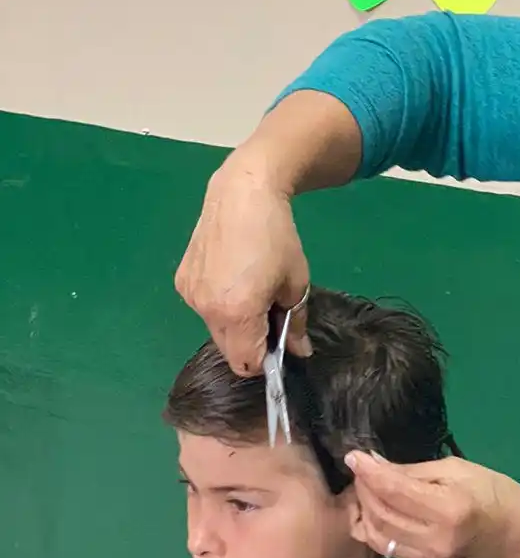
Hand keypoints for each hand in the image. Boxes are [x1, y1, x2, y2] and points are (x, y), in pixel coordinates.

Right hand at [175, 156, 311, 374]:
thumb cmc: (276, 237)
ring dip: (234, 323)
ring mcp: (190, 294)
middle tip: (269, 313)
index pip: (246, 363)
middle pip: (229, 348)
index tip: (278, 345)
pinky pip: (203, 308)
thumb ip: (295, 323)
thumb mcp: (295, 283)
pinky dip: (219, 304)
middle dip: (250, 341)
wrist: (242, 194)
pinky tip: (232, 277)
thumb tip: (300, 352)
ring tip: (251, 290)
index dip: (264, 361)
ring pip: (215, 328)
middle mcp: (206, 309)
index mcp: (237, 313)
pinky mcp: (182, 280)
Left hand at [344, 452, 519, 557]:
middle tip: (361, 470)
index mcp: (448, 509)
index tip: (354, 455)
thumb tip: (376, 465)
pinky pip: (389, 548)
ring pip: (378, 536)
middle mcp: (434, 538)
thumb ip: (414, 471)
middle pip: (380, 514)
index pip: (393, 490)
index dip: (368, 472)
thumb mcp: (458, 469)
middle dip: (363, 490)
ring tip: (365, 491)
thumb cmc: (496, 494)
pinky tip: (377, 511)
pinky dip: (376, 528)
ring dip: (364, 511)